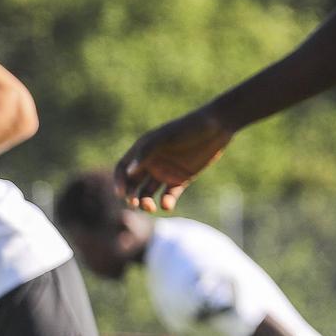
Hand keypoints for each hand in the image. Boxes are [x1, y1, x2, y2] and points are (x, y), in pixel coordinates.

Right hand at [117, 108, 233, 211]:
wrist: (216, 128)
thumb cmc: (188, 128)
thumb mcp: (166, 137)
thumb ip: (146, 152)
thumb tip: (129, 172)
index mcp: (142, 150)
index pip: (123, 169)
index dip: (119, 182)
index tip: (122, 194)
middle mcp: (151, 163)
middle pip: (133, 184)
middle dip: (132, 196)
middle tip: (135, 204)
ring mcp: (166, 172)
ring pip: (149, 192)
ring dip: (146, 202)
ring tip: (151, 207)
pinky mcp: (181, 179)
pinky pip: (169, 195)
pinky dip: (166, 202)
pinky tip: (167, 205)